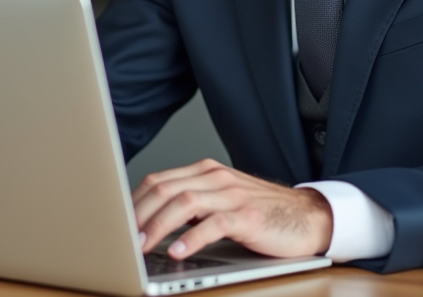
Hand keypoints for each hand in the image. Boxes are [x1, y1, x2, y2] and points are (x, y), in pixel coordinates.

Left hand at [132, 158, 332, 259]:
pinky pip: (213, 224)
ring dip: (157, 227)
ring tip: (141, 247)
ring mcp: (232, 195)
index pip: (158, 180)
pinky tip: (179, 252)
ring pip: (184, 203)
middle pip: (165, 189)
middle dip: (138, 215)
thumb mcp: (221, 202)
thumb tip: (150, 225)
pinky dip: (192, 238)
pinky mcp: (248, 216)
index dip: (133, 202)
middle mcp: (216, 178)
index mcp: (205, 172)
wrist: (307, 217)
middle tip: (121, 240)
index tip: (115, 225)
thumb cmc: (260, 213)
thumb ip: (191, 205)